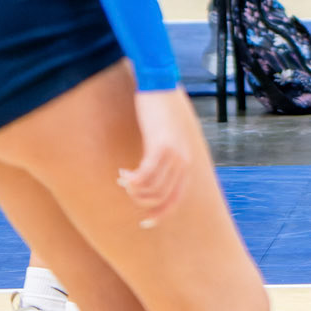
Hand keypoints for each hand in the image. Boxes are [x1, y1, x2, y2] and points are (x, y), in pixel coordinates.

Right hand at [118, 89, 193, 225]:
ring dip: (133, 189)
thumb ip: (164, 159)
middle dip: (140, 200)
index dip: (160, 216)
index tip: (144, 223)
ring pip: (151, 189)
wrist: (159, 86)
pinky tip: (123, 173)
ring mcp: (174, 154)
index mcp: (187, 162)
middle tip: (126, 188)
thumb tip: (151, 181)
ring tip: (123, 178)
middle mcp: (184, 161)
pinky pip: (144, 176)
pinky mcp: (161, 146)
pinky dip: (131, 180)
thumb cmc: (159, 113)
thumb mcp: (166, 139)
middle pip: (160, 198)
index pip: (176, 200)